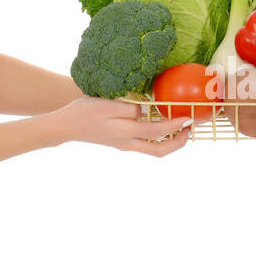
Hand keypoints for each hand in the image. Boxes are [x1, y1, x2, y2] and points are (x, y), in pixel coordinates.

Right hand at [57, 96, 192, 156]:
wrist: (65, 127)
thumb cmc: (84, 112)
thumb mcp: (109, 104)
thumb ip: (130, 108)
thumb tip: (147, 111)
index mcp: (126, 133)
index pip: (158, 131)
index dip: (176, 125)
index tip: (189, 118)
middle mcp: (128, 143)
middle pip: (160, 150)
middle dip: (178, 142)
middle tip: (189, 129)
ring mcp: (124, 145)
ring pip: (153, 149)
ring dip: (170, 141)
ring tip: (179, 128)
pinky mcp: (120, 142)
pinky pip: (145, 144)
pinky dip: (158, 137)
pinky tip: (159, 125)